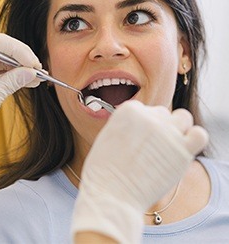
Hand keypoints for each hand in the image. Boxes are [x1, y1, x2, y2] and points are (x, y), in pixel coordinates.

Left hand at [0, 33, 41, 141]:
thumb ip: (13, 81)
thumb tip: (31, 72)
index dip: (19, 50)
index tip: (33, 63)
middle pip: (4, 49)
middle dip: (23, 59)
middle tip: (38, 70)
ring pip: (6, 61)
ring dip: (22, 68)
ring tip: (37, 77)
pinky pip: (3, 72)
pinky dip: (16, 76)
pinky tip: (29, 81)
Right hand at [72, 101, 207, 242]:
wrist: (111, 195)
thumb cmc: (104, 171)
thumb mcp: (107, 136)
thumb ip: (126, 125)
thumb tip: (140, 125)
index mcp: (129, 110)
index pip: (145, 109)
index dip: (142, 125)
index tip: (138, 140)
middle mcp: (150, 116)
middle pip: (162, 114)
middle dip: (158, 128)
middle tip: (151, 148)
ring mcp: (167, 132)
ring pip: (183, 118)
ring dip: (178, 129)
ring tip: (168, 146)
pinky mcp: (183, 150)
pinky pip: (199, 135)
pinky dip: (194, 139)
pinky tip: (183, 150)